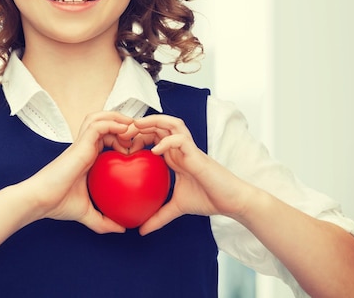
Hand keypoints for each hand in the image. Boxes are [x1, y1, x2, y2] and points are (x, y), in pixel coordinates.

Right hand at [26, 111, 135, 233]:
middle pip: (105, 122)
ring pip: (100, 118)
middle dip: (123, 122)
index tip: (137, 150)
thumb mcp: (87, 213)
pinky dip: (112, 124)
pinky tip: (125, 131)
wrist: (40, 200)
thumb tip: (123, 228)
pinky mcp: (79, 143)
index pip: (107, 138)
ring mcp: (81, 143)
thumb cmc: (58, 204)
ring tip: (132, 127)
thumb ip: (104, 221)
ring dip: (118, 119)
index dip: (123, 138)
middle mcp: (85, 147)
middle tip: (138, 135)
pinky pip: (98, 125)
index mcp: (87, 157)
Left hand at [130, 114, 257, 234]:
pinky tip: (156, 151)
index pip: (153, 136)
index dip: (137, 135)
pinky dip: (167, 141)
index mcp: (174, 156)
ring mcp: (189, 149)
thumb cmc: (208, 199)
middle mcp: (180, 149)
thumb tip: (140, 231)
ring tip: (137, 127)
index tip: (121, 145)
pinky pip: (181, 140)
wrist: (231, 202)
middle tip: (122, 131)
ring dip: (154, 122)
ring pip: (172, 123)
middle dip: (141, 123)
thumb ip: (159, 216)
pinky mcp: (197, 154)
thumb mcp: (177, 208)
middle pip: (160, 124)